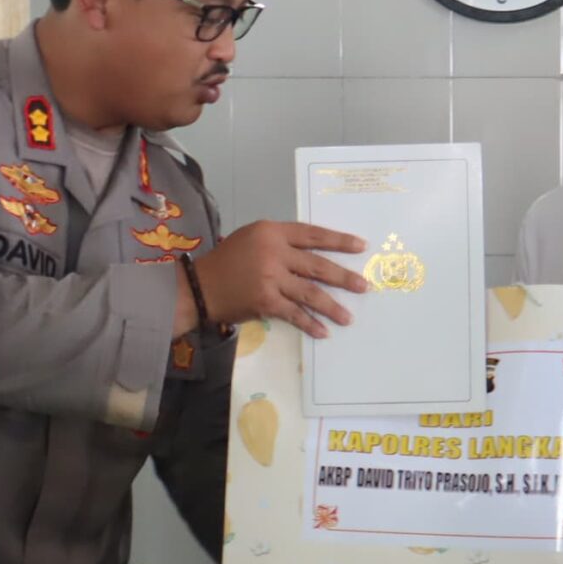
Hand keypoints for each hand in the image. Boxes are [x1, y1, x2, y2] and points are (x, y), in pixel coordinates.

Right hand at [188, 222, 367, 338]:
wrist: (199, 286)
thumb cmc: (226, 261)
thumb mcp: (252, 238)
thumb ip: (281, 242)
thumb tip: (314, 255)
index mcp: (272, 232)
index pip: (312, 234)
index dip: (338, 240)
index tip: (360, 246)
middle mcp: (274, 252)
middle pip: (318, 265)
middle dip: (343, 277)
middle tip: (363, 286)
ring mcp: (271, 278)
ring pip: (311, 293)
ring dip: (332, 306)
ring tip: (348, 317)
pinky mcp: (266, 301)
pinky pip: (295, 313)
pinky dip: (310, 323)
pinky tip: (323, 331)